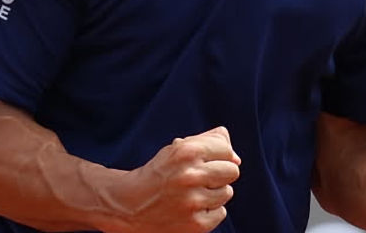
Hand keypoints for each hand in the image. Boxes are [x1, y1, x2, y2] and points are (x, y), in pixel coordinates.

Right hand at [111, 126, 241, 232]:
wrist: (128, 206)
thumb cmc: (158, 174)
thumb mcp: (177, 149)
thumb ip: (208, 141)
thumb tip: (236, 157)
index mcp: (187, 151)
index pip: (227, 150)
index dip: (218, 156)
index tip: (204, 162)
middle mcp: (190, 175)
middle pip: (232, 171)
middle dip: (219, 174)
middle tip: (200, 179)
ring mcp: (193, 201)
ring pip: (227, 193)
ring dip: (213, 194)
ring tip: (191, 194)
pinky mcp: (196, 224)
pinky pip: (221, 213)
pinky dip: (208, 212)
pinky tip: (190, 209)